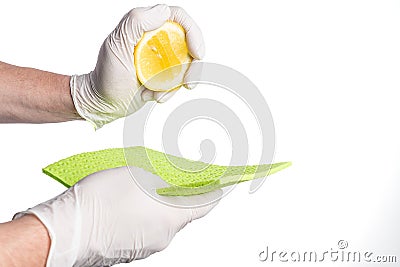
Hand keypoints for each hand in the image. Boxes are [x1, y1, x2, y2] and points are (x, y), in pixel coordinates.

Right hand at [14, 167, 219, 265]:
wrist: (67, 232)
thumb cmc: (100, 201)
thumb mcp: (136, 176)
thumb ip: (162, 178)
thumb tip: (174, 180)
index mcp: (171, 217)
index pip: (206, 204)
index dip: (217, 190)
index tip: (224, 181)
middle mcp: (165, 236)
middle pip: (186, 212)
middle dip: (185, 194)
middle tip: (180, 176)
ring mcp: (149, 245)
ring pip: (167, 221)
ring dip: (165, 204)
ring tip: (151, 186)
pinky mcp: (134, 249)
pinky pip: (151, 229)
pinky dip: (150, 215)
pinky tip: (135, 203)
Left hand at [71, 4, 204, 128]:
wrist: (103, 103)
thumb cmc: (106, 75)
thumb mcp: (116, 45)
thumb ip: (136, 22)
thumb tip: (164, 12)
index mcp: (146, 26)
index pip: (178, 18)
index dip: (193, 33)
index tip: (196, 54)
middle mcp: (157, 39)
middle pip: (190, 43)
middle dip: (193, 66)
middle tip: (188, 83)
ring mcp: (162, 59)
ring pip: (188, 65)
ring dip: (177, 84)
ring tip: (157, 94)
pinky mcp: (164, 75)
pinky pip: (179, 82)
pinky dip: (170, 92)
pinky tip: (153, 96)